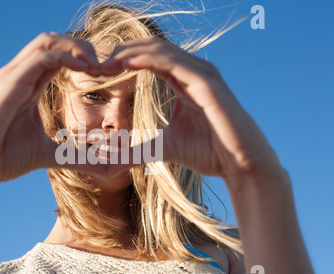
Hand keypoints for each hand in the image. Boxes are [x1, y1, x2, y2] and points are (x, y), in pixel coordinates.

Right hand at [0, 33, 101, 182]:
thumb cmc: (4, 156)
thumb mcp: (50, 154)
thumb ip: (78, 156)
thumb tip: (107, 168)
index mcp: (31, 86)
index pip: (60, 57)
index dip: (86, 61)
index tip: (109, 76)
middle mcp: (22, 75)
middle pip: (56, 42)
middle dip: (85, 48)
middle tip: (108, 67)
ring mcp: (14, 77)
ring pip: (47, 41)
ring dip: (77, 48)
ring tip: (98, 66)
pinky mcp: (8, 84)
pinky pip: (40, 58)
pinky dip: (64, 57)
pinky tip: (83, 70)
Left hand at [101, 36, 281, 178]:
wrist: (238, 164)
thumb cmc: (208, 152)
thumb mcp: (162, 148)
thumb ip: (136, 150)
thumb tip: (110, 163)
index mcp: (181, 81)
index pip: (147, 59)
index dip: (121, 62)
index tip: (97, 73)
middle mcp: (192, 71)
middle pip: (151, 49)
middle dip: (121, 54)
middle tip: (96, 65)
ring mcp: (201, 73)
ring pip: (160, 50)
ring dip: (130, 53)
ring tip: (106, 63)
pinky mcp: (207, 81)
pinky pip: (174, 62)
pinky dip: (149, 59)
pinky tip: (127, 63)